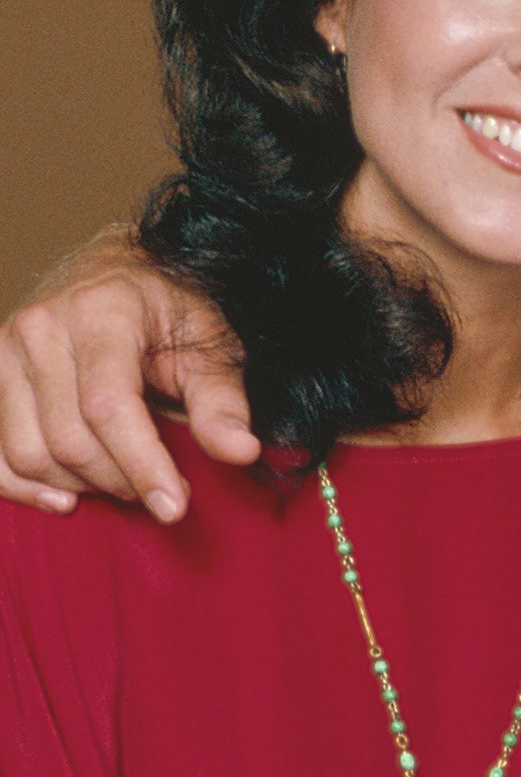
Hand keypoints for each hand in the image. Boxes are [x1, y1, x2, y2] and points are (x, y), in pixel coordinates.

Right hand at [0, 237, 255, 518]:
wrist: (117, 269)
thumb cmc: (169, 309)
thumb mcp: (210, 342)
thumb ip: (222, 400)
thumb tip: (240, 452)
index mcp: (100, 313)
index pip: (108, 407)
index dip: (141, 464)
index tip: (173, 507)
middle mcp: (41, 328)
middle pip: (69, 439)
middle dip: (120, 479)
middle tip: (160, 486)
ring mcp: (5, 352)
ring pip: (29, 453)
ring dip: (80, 485)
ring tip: (124, 479)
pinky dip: (23, 487)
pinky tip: (65, 498)